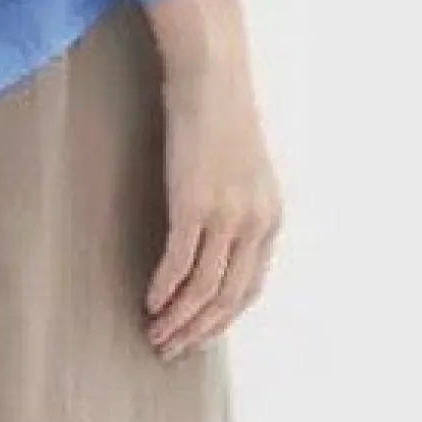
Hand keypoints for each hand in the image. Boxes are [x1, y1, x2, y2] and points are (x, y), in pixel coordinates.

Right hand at [146, 57, 282, 361]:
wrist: (211, 72)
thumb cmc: (219, 111)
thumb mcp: (242, 167)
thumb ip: (236, 205)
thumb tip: (212, 239)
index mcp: (270, 218)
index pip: (250, 289)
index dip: (222, 319)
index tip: (198, 334)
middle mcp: (254, 223)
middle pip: (227, 298)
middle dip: (198, 331)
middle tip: (171, 348)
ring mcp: (225, 215)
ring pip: (202, 289)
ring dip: (178, 319)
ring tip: (155, 333)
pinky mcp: (192, 203)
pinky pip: (178, 263)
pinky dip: (164, 289)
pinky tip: (150, 300)